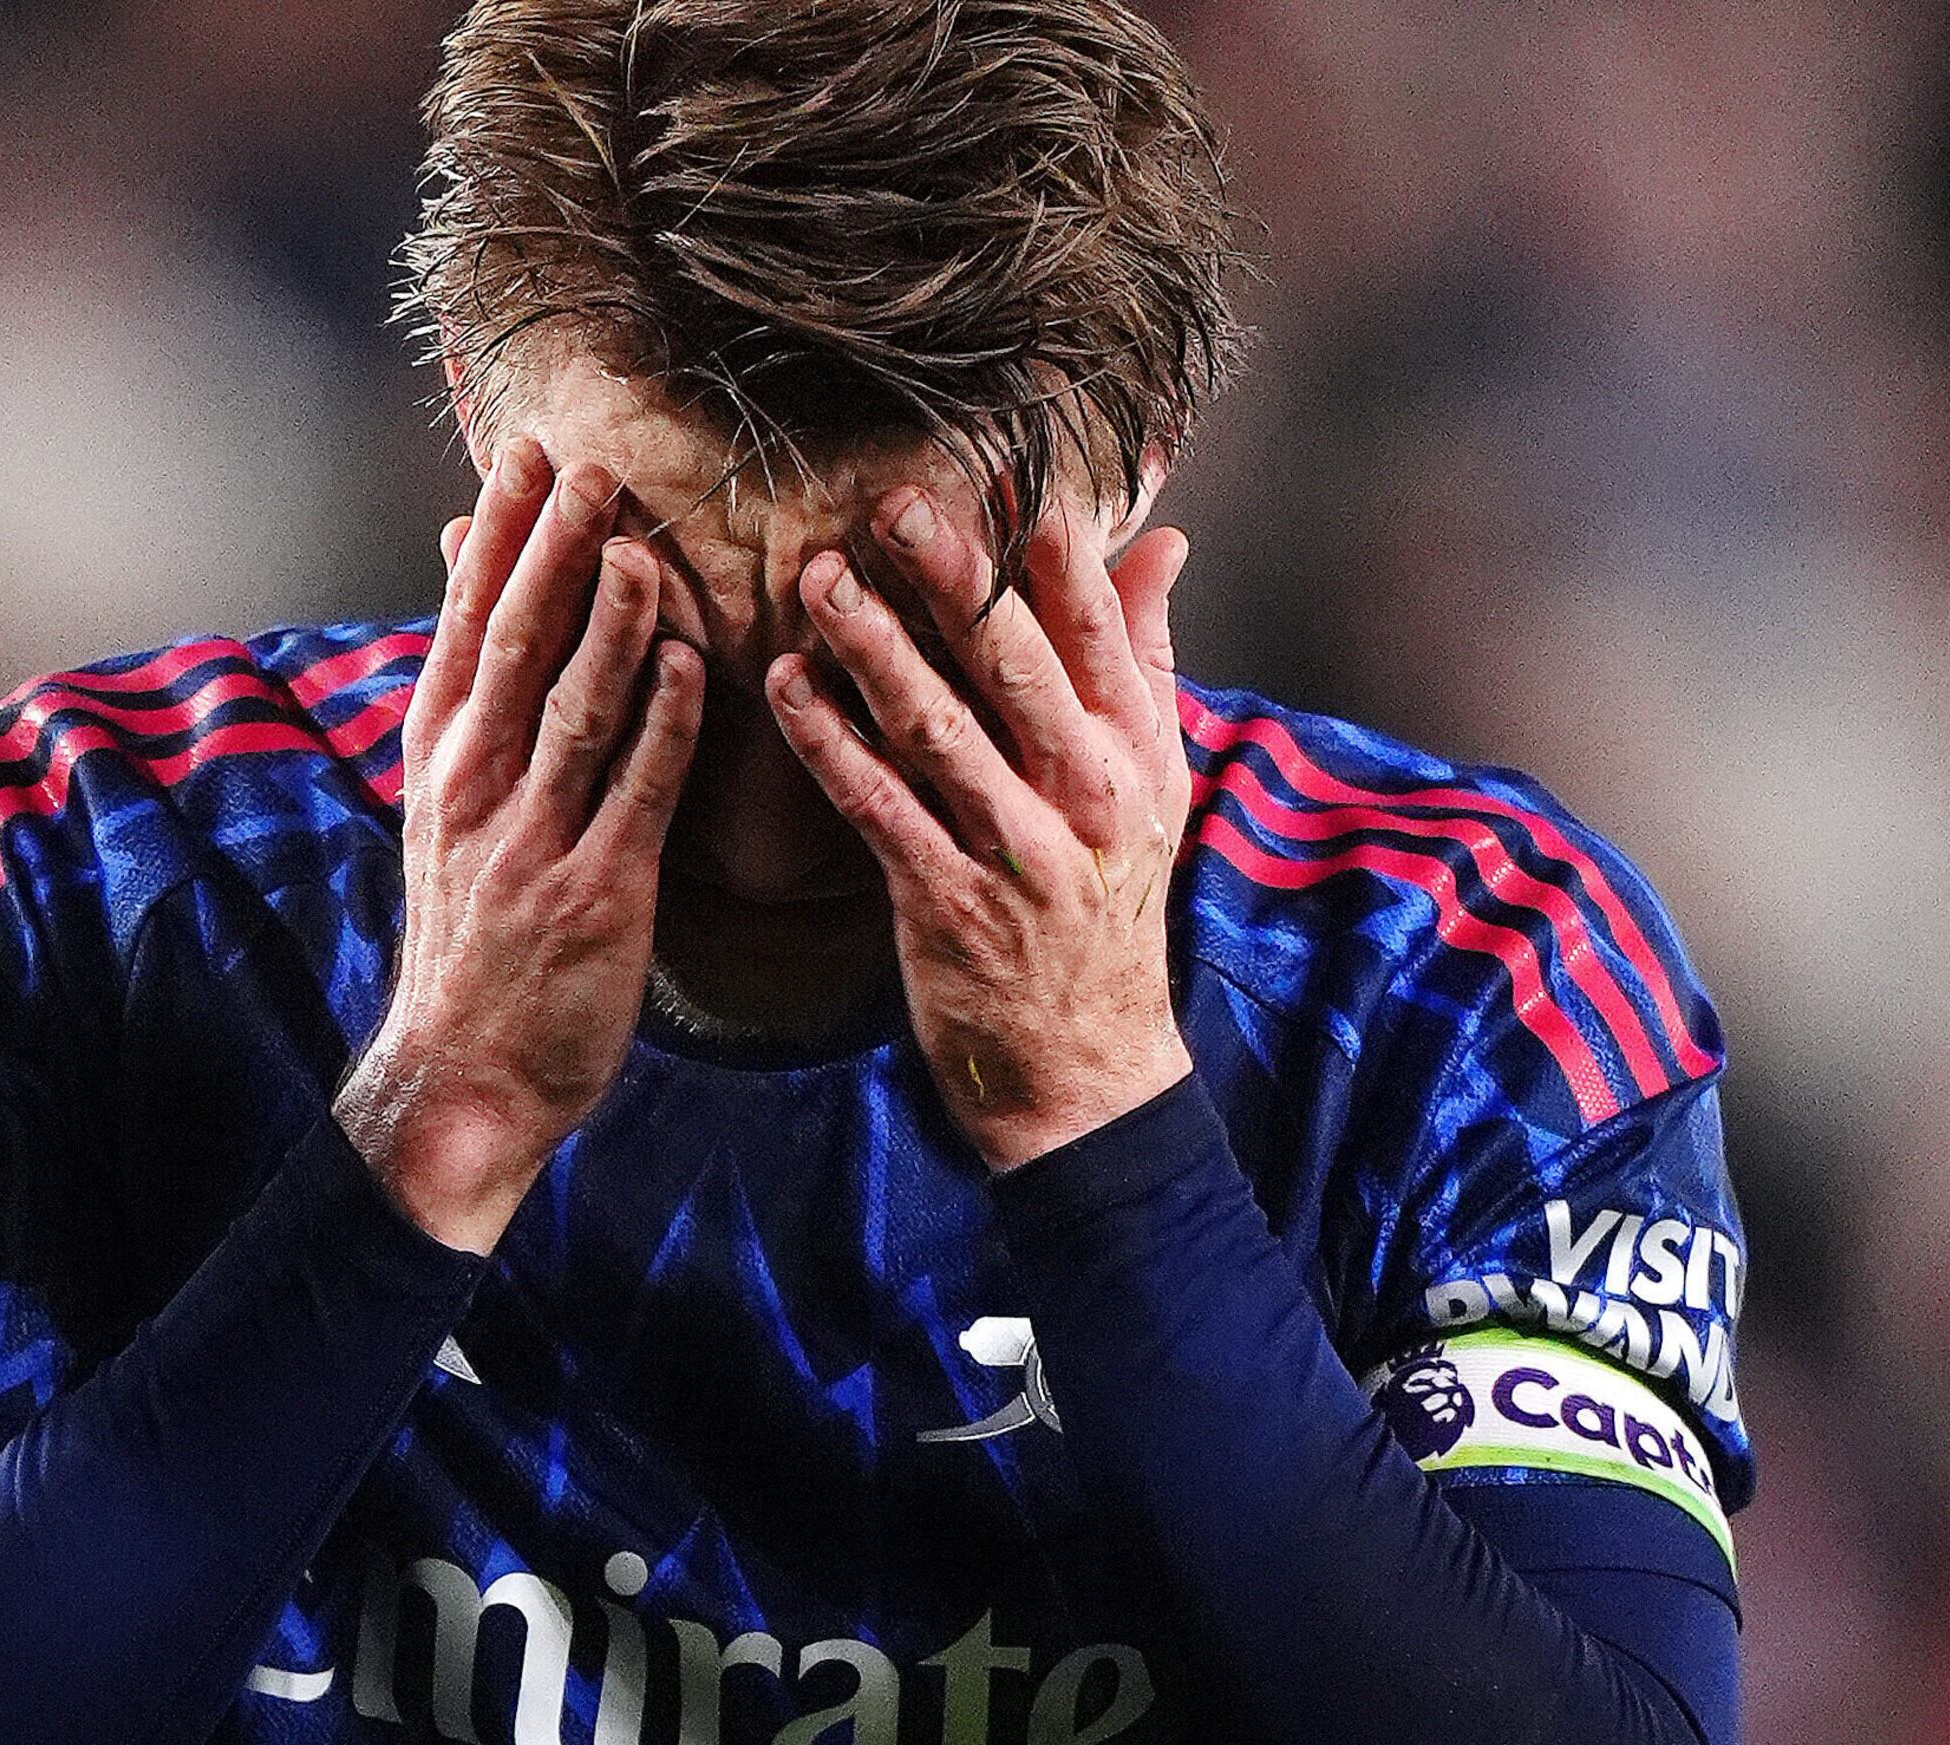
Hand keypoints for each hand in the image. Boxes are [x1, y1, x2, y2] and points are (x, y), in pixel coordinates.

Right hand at [338, 437, 705, 1252]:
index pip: (466, 624)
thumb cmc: (471, 939)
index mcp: (440, 758)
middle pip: (517, 646)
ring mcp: (531, 839)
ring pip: (574, 707)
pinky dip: (661, 723)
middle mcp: (476, 786)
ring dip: (610, 622)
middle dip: (552, 554)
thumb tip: (470, 601)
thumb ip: (472, 710)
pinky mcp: (595, 892)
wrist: (464, 1074)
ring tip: (641, 543)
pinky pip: (635, 791)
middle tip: (590, 467)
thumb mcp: (447, 815)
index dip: (498, 536)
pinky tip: (690, 664)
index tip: (526, 454)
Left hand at [765, 490, 1198, 1171]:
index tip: (1001, 472)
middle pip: (1015, 664)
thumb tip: (1162, 542)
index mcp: (1136, 752)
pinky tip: (788, 690)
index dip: (1049, 549)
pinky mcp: (946, 902)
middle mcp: (1085, 795)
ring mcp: (1016, 851)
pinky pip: (879, 807)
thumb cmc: (1105, 907)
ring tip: (817, 580)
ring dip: (871, 649)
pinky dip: (830, 744)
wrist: (1085, 1067)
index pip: (1097, 629)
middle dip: (952, 580)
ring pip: (938, 728)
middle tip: (891, 503)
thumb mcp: (1151, 785)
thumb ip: (1143, 658)